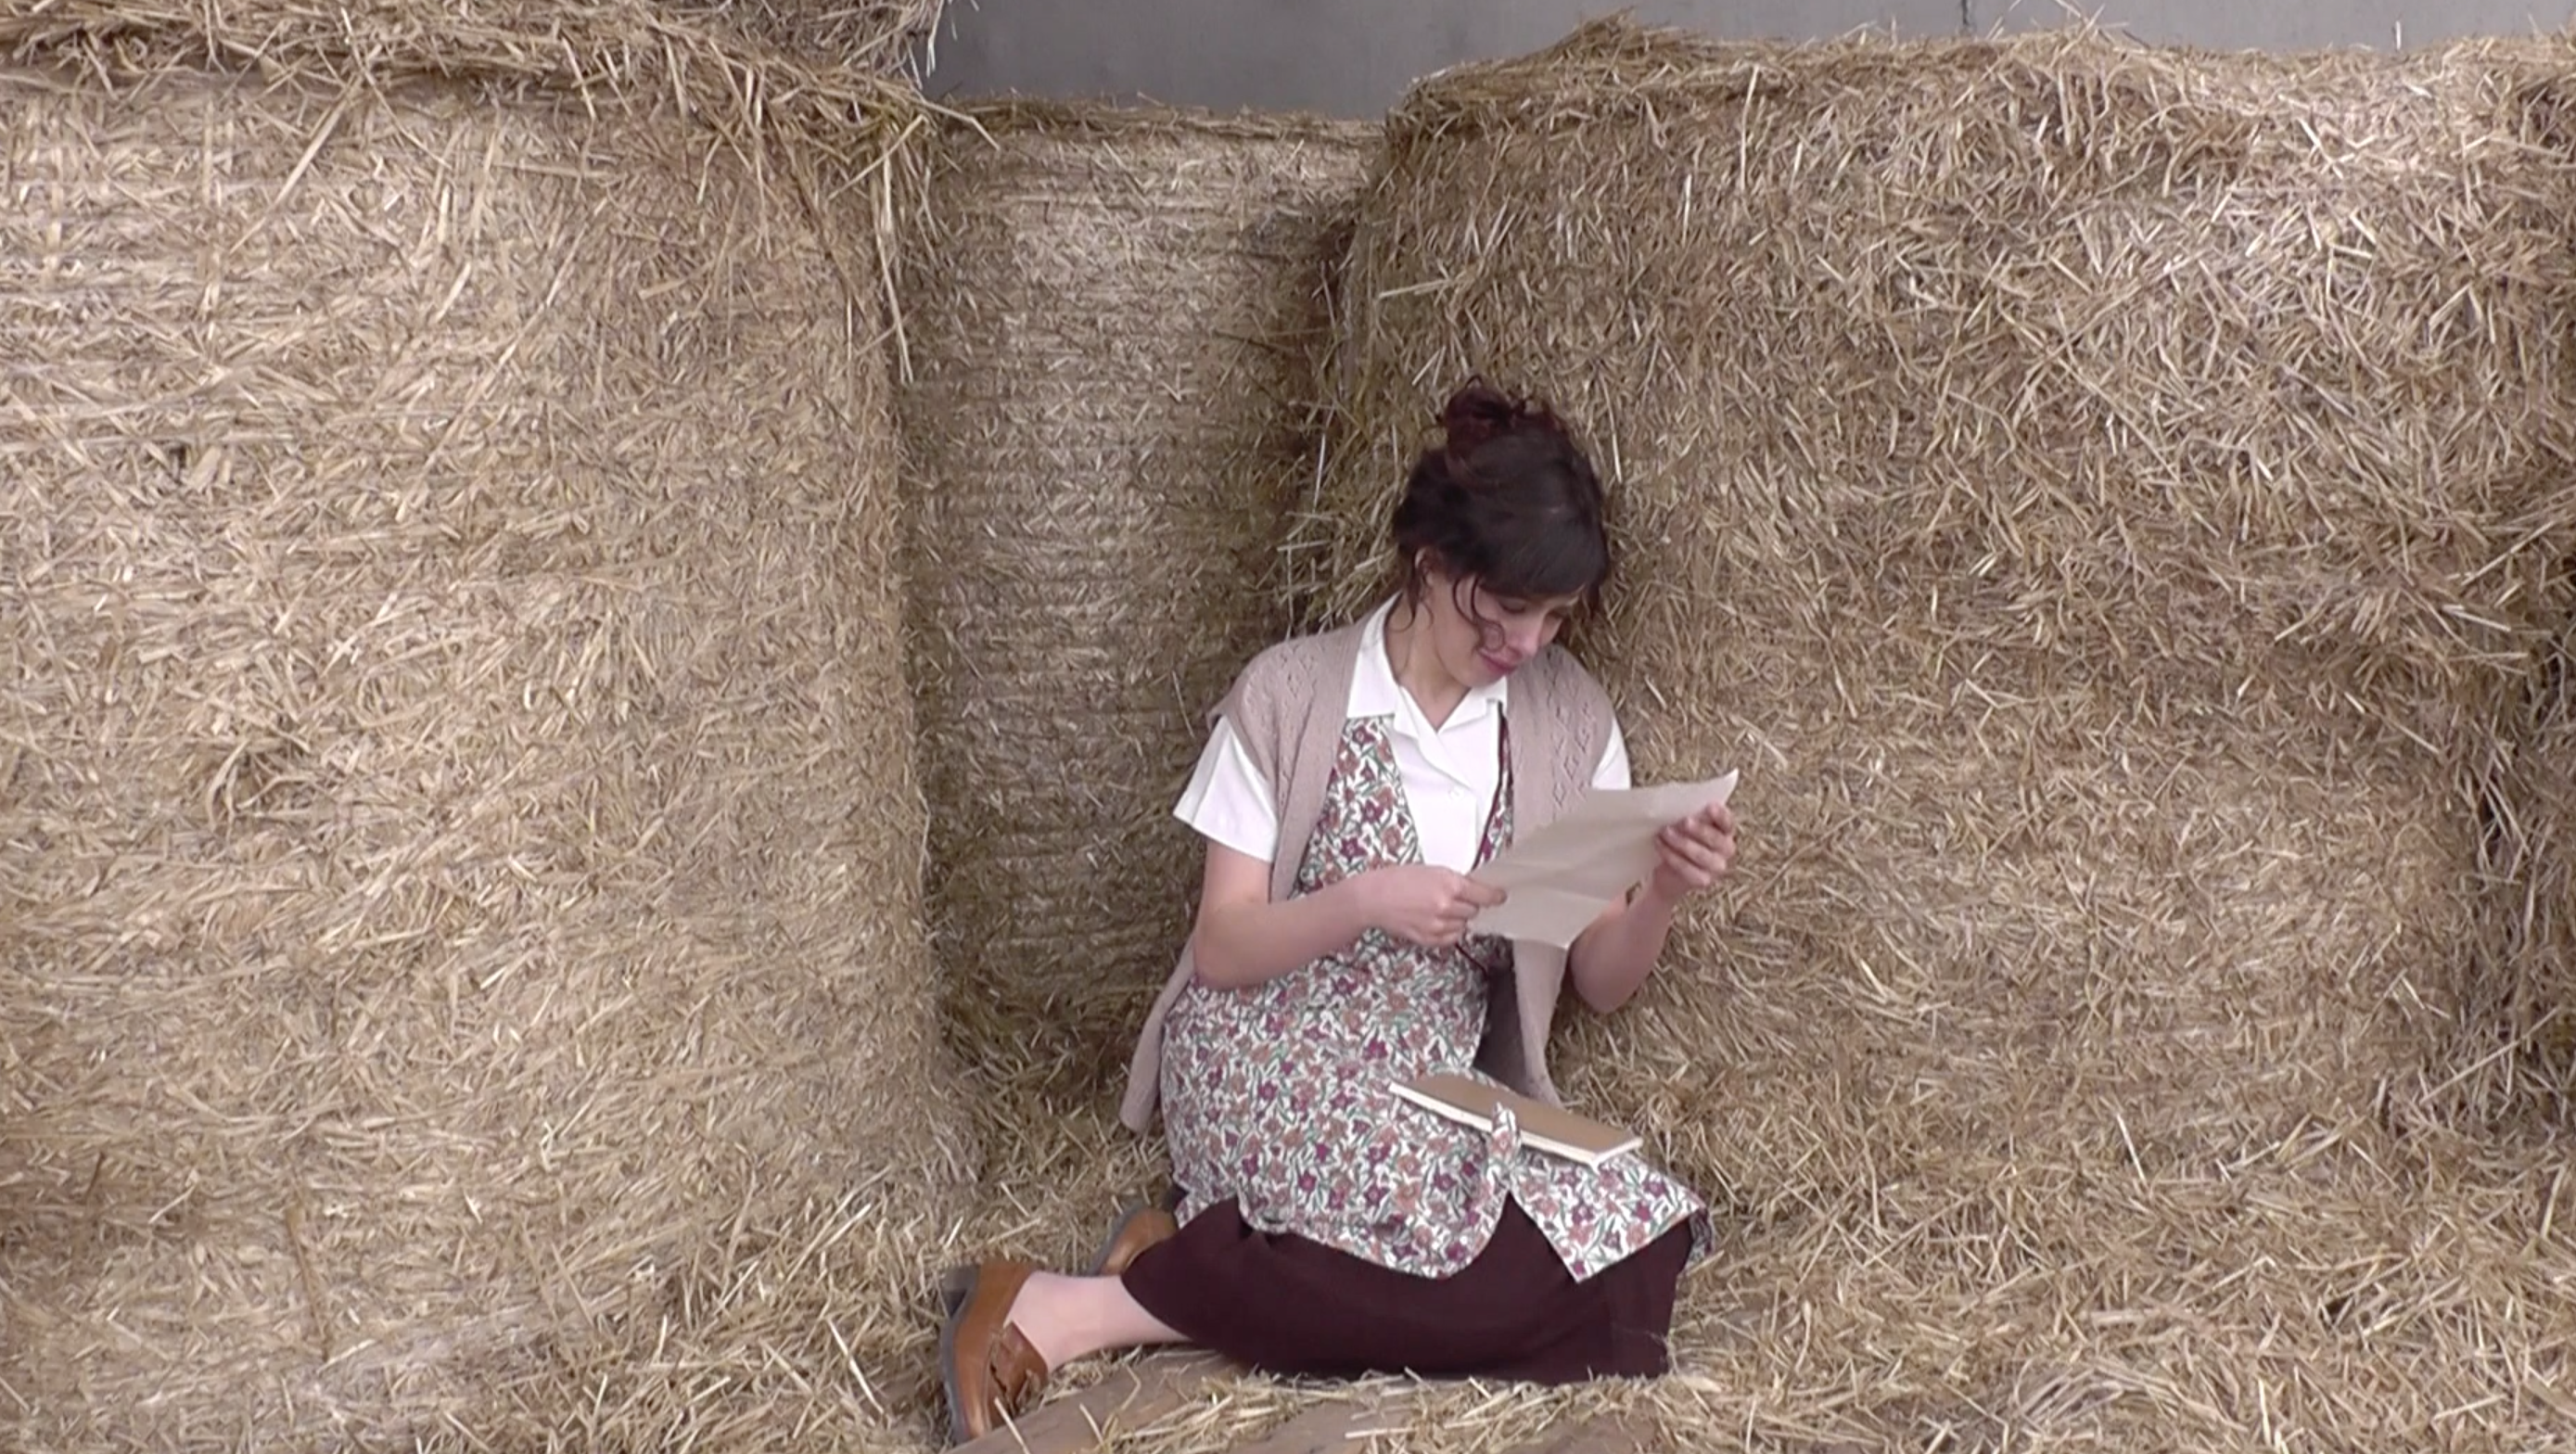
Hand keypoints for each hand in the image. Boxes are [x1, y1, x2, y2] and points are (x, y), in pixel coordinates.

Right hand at [1357, 864, 1506, 947]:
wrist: (1373, 898)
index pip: (1484, 895)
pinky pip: (1450, 938)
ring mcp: (1438, 925)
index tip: (1500, 897)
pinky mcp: (1429, 939)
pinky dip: (1448, 931)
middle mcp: (1446, 906)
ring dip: (1457, 919)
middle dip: (1468, 905)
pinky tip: (1435, 921)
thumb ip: (1454, 882)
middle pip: (1474, 911)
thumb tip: (1473, 890)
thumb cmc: (1397, 879)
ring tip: (1439, 909)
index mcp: (1449, 884)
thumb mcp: (1430, 871)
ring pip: (1463, 926)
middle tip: (1455, 899)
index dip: (1495, 896)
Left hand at [1644, 800, 1735, 904]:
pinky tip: (1660, 845)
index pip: (1728, 822)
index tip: (1709, 806)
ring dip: (1682, 842)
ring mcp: (1717, 867)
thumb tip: (1675, 802)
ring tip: (1665, 832)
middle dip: (1699, 830)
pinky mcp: (1703, 880)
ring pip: (1702, 855)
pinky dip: (1672, 856)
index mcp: (1725, 831)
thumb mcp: (1683, 825)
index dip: (1721, 815)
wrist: (1668, 873)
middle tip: (1683, 821)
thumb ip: (1687, 814)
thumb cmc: (1679, 839)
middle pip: (1717, 839)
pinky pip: (1688, 869)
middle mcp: (1726, 849)